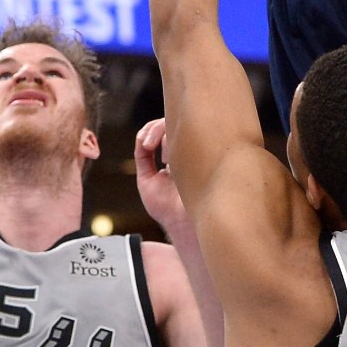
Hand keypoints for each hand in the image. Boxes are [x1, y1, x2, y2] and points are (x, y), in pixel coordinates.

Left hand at [134, 119, 185, 234]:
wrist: (181, 223)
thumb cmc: (165, 206)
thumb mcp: (146, 179)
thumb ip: (142, 157)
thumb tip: (141, 136)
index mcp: (173, 156)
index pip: (162, 129)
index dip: (151, 130)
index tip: (144, 144)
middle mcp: (185, 151)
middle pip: (171, 123)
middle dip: (155, 129)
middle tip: (148, 144)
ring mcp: (195, 152)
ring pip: (182, 126)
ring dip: (166, 135)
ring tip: (164, 158)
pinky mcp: (205, 154)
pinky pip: (193, 136)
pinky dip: (177, 141)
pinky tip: (171, 159)